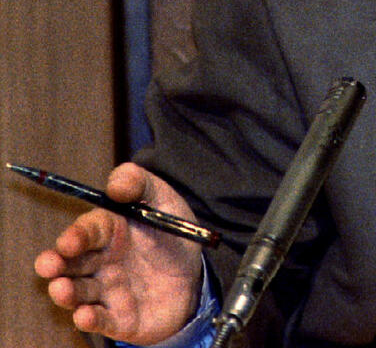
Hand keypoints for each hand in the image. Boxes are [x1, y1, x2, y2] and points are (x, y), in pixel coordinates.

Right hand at [34, 162, 204, 343]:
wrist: (198, 271)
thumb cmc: (171, 233)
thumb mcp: (162, 199)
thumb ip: (139, 183)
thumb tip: (116, 185)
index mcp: (107, 232)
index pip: (86, 232)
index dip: (75, 236)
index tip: (70, 241)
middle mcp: (99, 263)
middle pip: (71, 264)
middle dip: (55, 264)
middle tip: (48, 265)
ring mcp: (107, 292)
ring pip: (79, 294)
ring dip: (66, 293)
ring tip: (61, 289)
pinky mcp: (121, 318)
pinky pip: (103, 321)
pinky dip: (91, 320)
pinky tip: (85, 316)